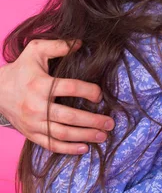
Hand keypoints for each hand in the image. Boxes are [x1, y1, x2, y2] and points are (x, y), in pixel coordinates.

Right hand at [0, 39, 111, 153]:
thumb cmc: (21, 69)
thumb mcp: (36, 50)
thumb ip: (58, 45)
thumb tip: (80, 43)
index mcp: (40, 85)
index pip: (71, 88)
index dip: (89, 91)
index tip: (100, 95)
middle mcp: (36, 106)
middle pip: (70, 116)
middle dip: (93, 121)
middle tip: (110, 123)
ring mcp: (33, 122)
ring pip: (62, 133)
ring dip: (85, 136)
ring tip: (102, 136)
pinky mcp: (30, 133)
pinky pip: (50, 145)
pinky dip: (68, 149)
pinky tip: (84, 148)